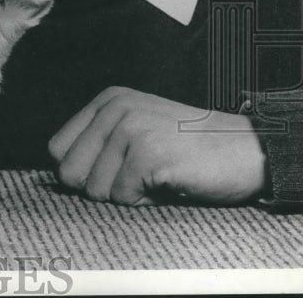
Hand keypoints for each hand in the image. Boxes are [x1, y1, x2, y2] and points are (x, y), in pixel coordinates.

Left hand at [48, 86, 267, 205]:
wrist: (246, 150)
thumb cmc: (188, 150)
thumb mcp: (135, 133)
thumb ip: (97, 145)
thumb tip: (58, 176)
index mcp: (107, 101)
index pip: (57, 149)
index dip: (82, 172)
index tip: (115, 170)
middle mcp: (114, 108)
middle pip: (69, 171)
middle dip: (100, 187)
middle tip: (138, 176)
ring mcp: (130, 128)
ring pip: (94, 189)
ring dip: (126, 195)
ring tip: (157, 176)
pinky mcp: (148, 153)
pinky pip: (122, 198)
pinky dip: (144, 201)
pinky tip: (168, 182)